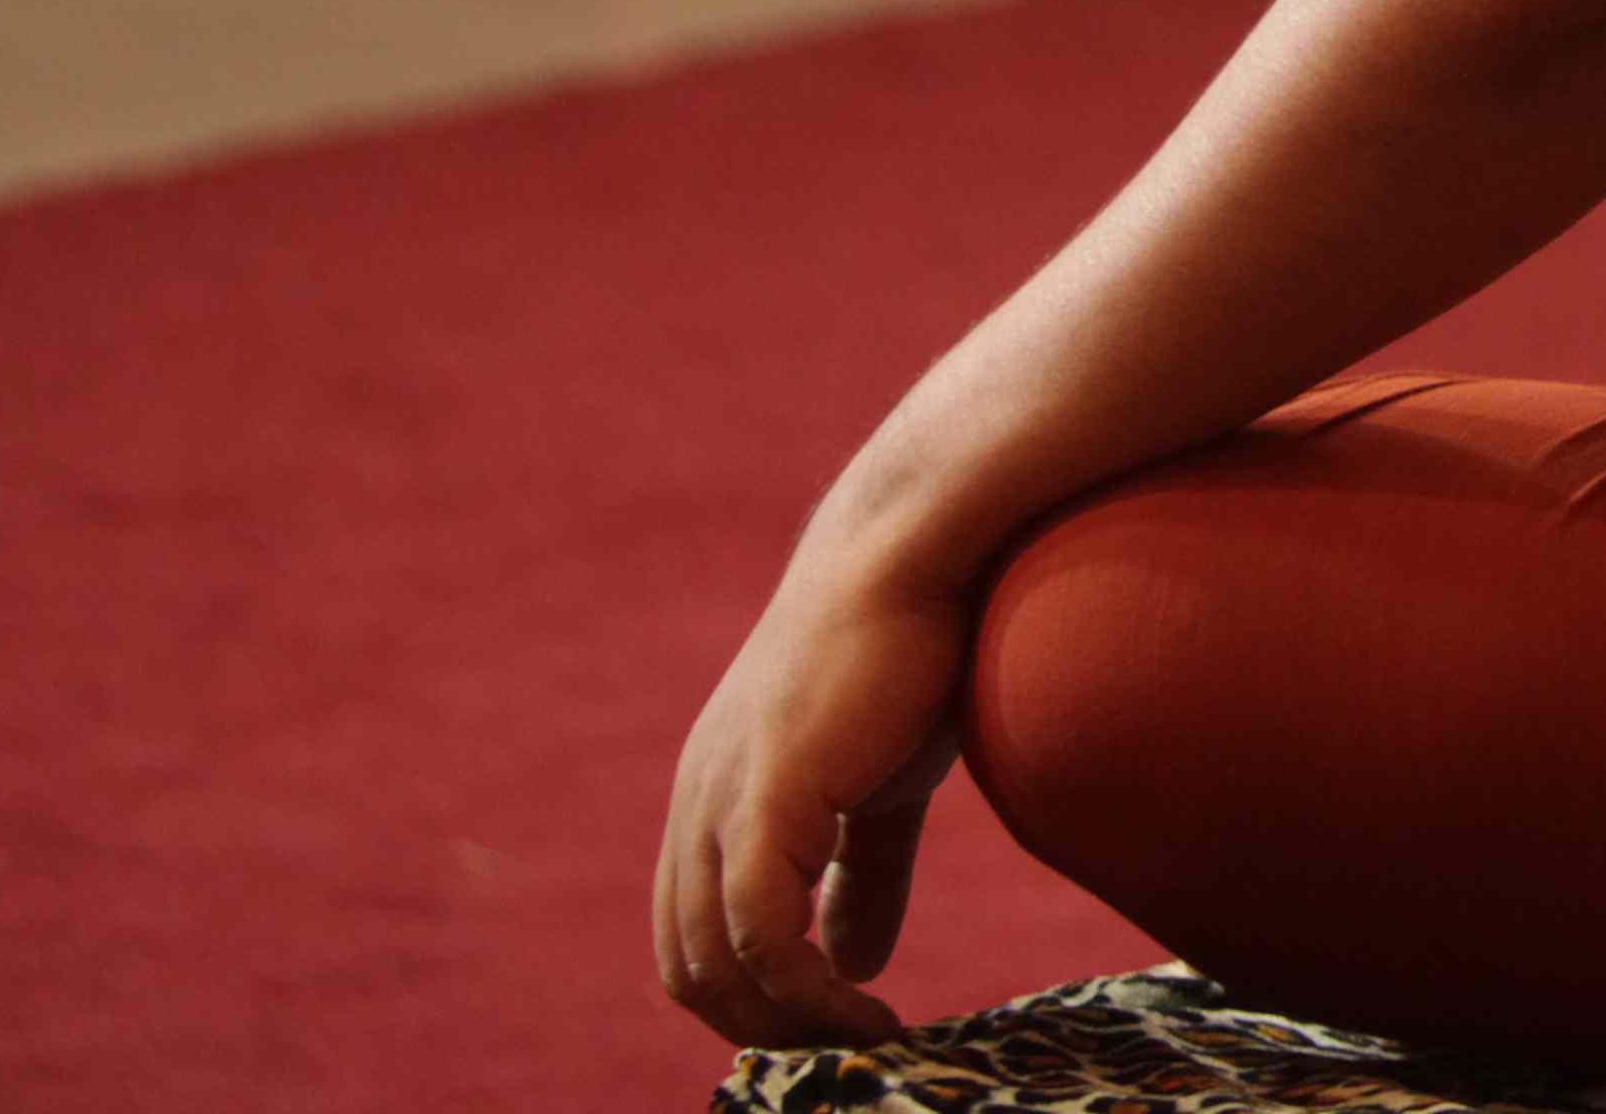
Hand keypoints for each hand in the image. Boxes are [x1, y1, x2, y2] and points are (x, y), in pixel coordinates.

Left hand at [654, 543, 977, 1048]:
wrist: (920, 552)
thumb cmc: (911, 649)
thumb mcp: (883, 784)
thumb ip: (862, 874)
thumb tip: (853, 962)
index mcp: (715, 795)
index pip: (689, 936)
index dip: (747, 998)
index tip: (826, 1024)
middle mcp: (698, 802)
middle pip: (686, 965)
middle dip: (762, 1027)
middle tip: (842, 1052)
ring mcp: (722, 799)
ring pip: (715, 960)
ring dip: (787, 1021)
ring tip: (864, 1039)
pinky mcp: (765, 795)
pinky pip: (758, 931)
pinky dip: (804, 989)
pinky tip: (864, 1003)